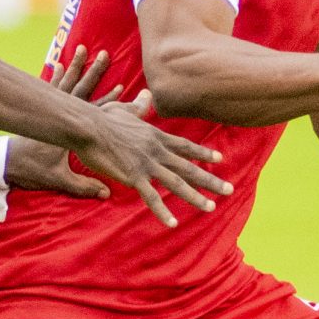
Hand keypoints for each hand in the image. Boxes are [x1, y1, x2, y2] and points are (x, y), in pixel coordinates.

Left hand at [2, 46, 117, 198]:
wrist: (1, 164)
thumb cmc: (29, 170)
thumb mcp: (58, 180)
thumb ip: (82, 187)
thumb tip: (106, 192)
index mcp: (67, 131)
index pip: (93, 112)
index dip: (109, 101)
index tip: (122, 86)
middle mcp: (57, 115)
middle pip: (79, 89)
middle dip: (93, 72)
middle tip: (105, 54)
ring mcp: (46, 110)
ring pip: (64, 84)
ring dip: (74, 67)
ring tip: (81, 49)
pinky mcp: (36, 111)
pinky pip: (48, 88)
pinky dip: (54, 76)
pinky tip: (58, 64)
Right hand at [69, 94, 230, 226]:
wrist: (88, 127)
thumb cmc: (101, 118)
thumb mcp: (124, 109)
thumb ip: (138, 106)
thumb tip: (146, 95)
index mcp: (155, 135)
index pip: (185, 146)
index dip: (203, 154)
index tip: (219, 160)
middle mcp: (157, 150)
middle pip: (189, 167)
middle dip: (210, 180)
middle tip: (229, 190)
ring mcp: (147, 164)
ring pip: (177, 183)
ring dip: (195, 196)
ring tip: (211, 207)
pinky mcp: (133, 177)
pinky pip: (151, 197)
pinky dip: (163, 211)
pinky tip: (172, 223)